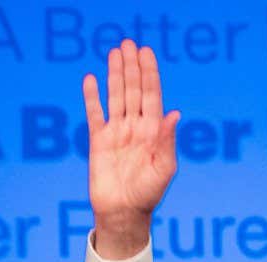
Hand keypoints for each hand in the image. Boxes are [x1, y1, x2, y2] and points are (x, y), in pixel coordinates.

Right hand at [82, 39, 179, 259]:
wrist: (123, 213)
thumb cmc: (148, 194)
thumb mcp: (164, 168)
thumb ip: (167, 140)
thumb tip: (174, 113)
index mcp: (154, 133)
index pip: (153, 96)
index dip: (150, 74)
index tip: (147, 53)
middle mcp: (136, 128)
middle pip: (134, 90)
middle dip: (132, 67)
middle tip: (129, 43)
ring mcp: (117, 133)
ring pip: (116, 97)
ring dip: (115, 75)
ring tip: (115, 52)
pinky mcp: (98, 141)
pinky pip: (94, 114)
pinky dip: (92, 97)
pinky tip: (92, 79)